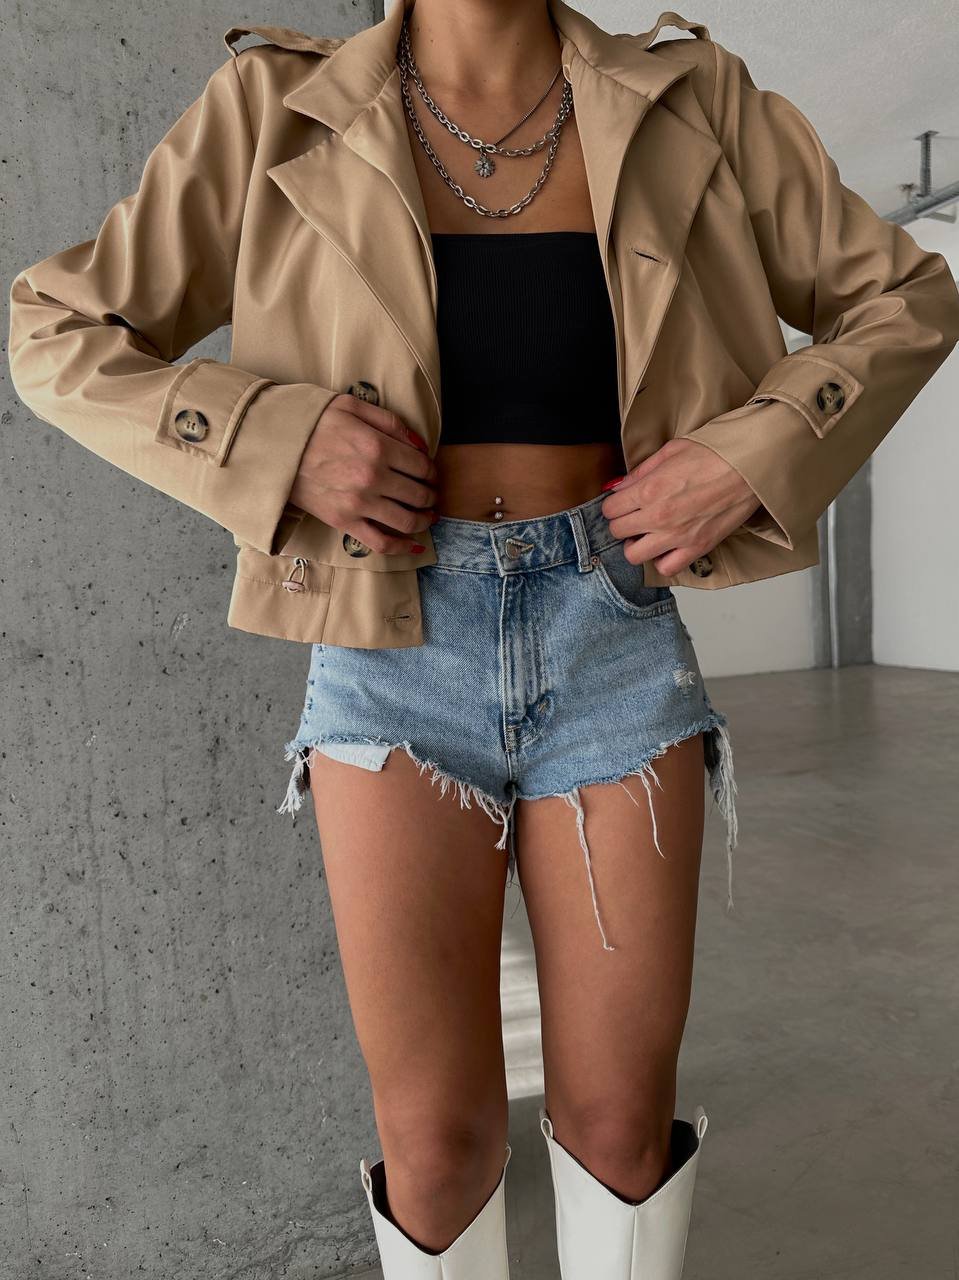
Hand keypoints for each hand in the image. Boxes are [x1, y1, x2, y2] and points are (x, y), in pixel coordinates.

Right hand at [289, 393, 438, 553]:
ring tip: (427, 517)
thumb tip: (420, 444)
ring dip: (423, 521)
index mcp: (378, 447)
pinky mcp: (343, 522)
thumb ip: (390, 422)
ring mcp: (359, 503)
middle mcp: (373, 477)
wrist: (274, 447)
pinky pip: (380, 542)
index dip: (432, 472)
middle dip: (431, 496)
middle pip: (418, 494)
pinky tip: (414, 546)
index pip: (422, 466)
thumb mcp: (351, 406)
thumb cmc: (312, 422)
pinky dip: (401, 547)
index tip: (431, 474)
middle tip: (432, 496)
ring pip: (406, 521)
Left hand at [600, 438, 762, 575]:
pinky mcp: (697, 548)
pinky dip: (662, 560)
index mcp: (649, 490)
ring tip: (646, 534)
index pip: (609, 509)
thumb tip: (619, 486)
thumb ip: (640, 472)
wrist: (750, 464)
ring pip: (634, 555)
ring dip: (636, 545)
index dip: (614, 504)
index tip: (622, 502)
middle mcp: (658, 516)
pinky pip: (667, 568)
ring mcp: (677, 536)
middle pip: (617, 532)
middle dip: (621, 522)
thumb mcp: (670, 451)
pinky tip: (667, 546)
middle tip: (633, 515)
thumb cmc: (715, 452)